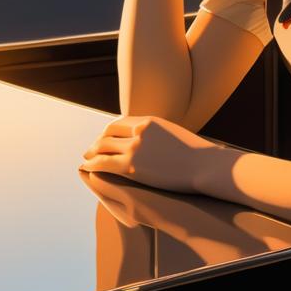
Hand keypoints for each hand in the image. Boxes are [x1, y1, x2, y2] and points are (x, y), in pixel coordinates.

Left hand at [79, 115, 216, 192]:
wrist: (205, 165)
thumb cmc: (196, 155)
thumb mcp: (175, 135)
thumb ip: (159, 134)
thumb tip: (156, 139)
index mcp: (149, 120)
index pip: (120, 122)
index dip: (108, 132)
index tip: (103, 139)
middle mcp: (139, 130)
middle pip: (108, 133)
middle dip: (97, 142)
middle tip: (90, 150)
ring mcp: (134, 147)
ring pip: (103, 147)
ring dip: (92, 153)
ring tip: (86, 160)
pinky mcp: (131, 166)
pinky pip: (103, 164)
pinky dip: (92, 165)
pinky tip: (87, 169)